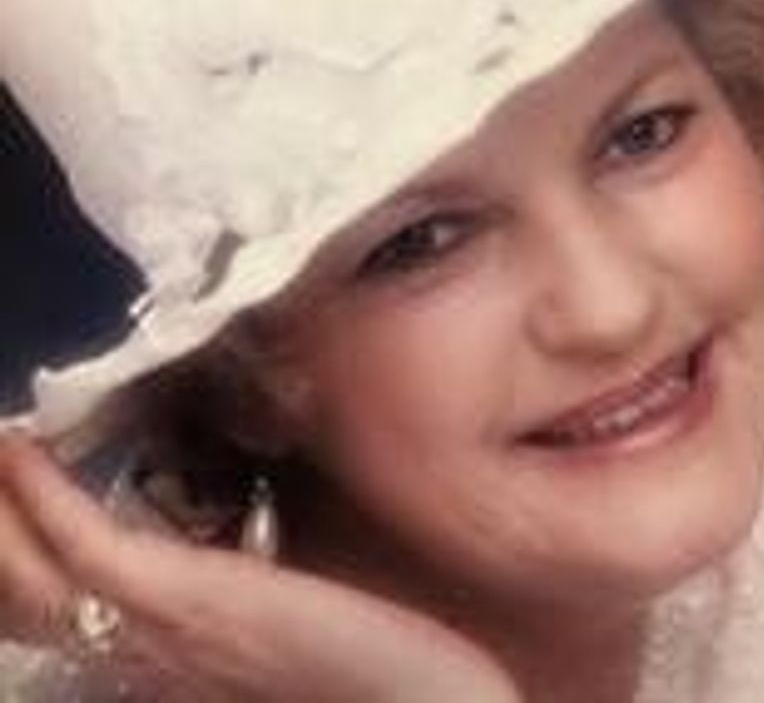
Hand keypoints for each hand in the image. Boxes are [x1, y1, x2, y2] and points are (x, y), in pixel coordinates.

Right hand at [0, 434, 519, 702]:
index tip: (4, 487)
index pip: (55, 608)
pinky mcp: (185, 603)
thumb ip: (239, 595)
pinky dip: (42, 495)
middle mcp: (138, 652)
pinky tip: (17, 444)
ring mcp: (157, 628)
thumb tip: (220, 542)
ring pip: (28, 574)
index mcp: (161, 658)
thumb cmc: (370, 676)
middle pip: (18, 595)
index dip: (14, 547)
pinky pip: (89, 545)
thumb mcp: (285, 628)